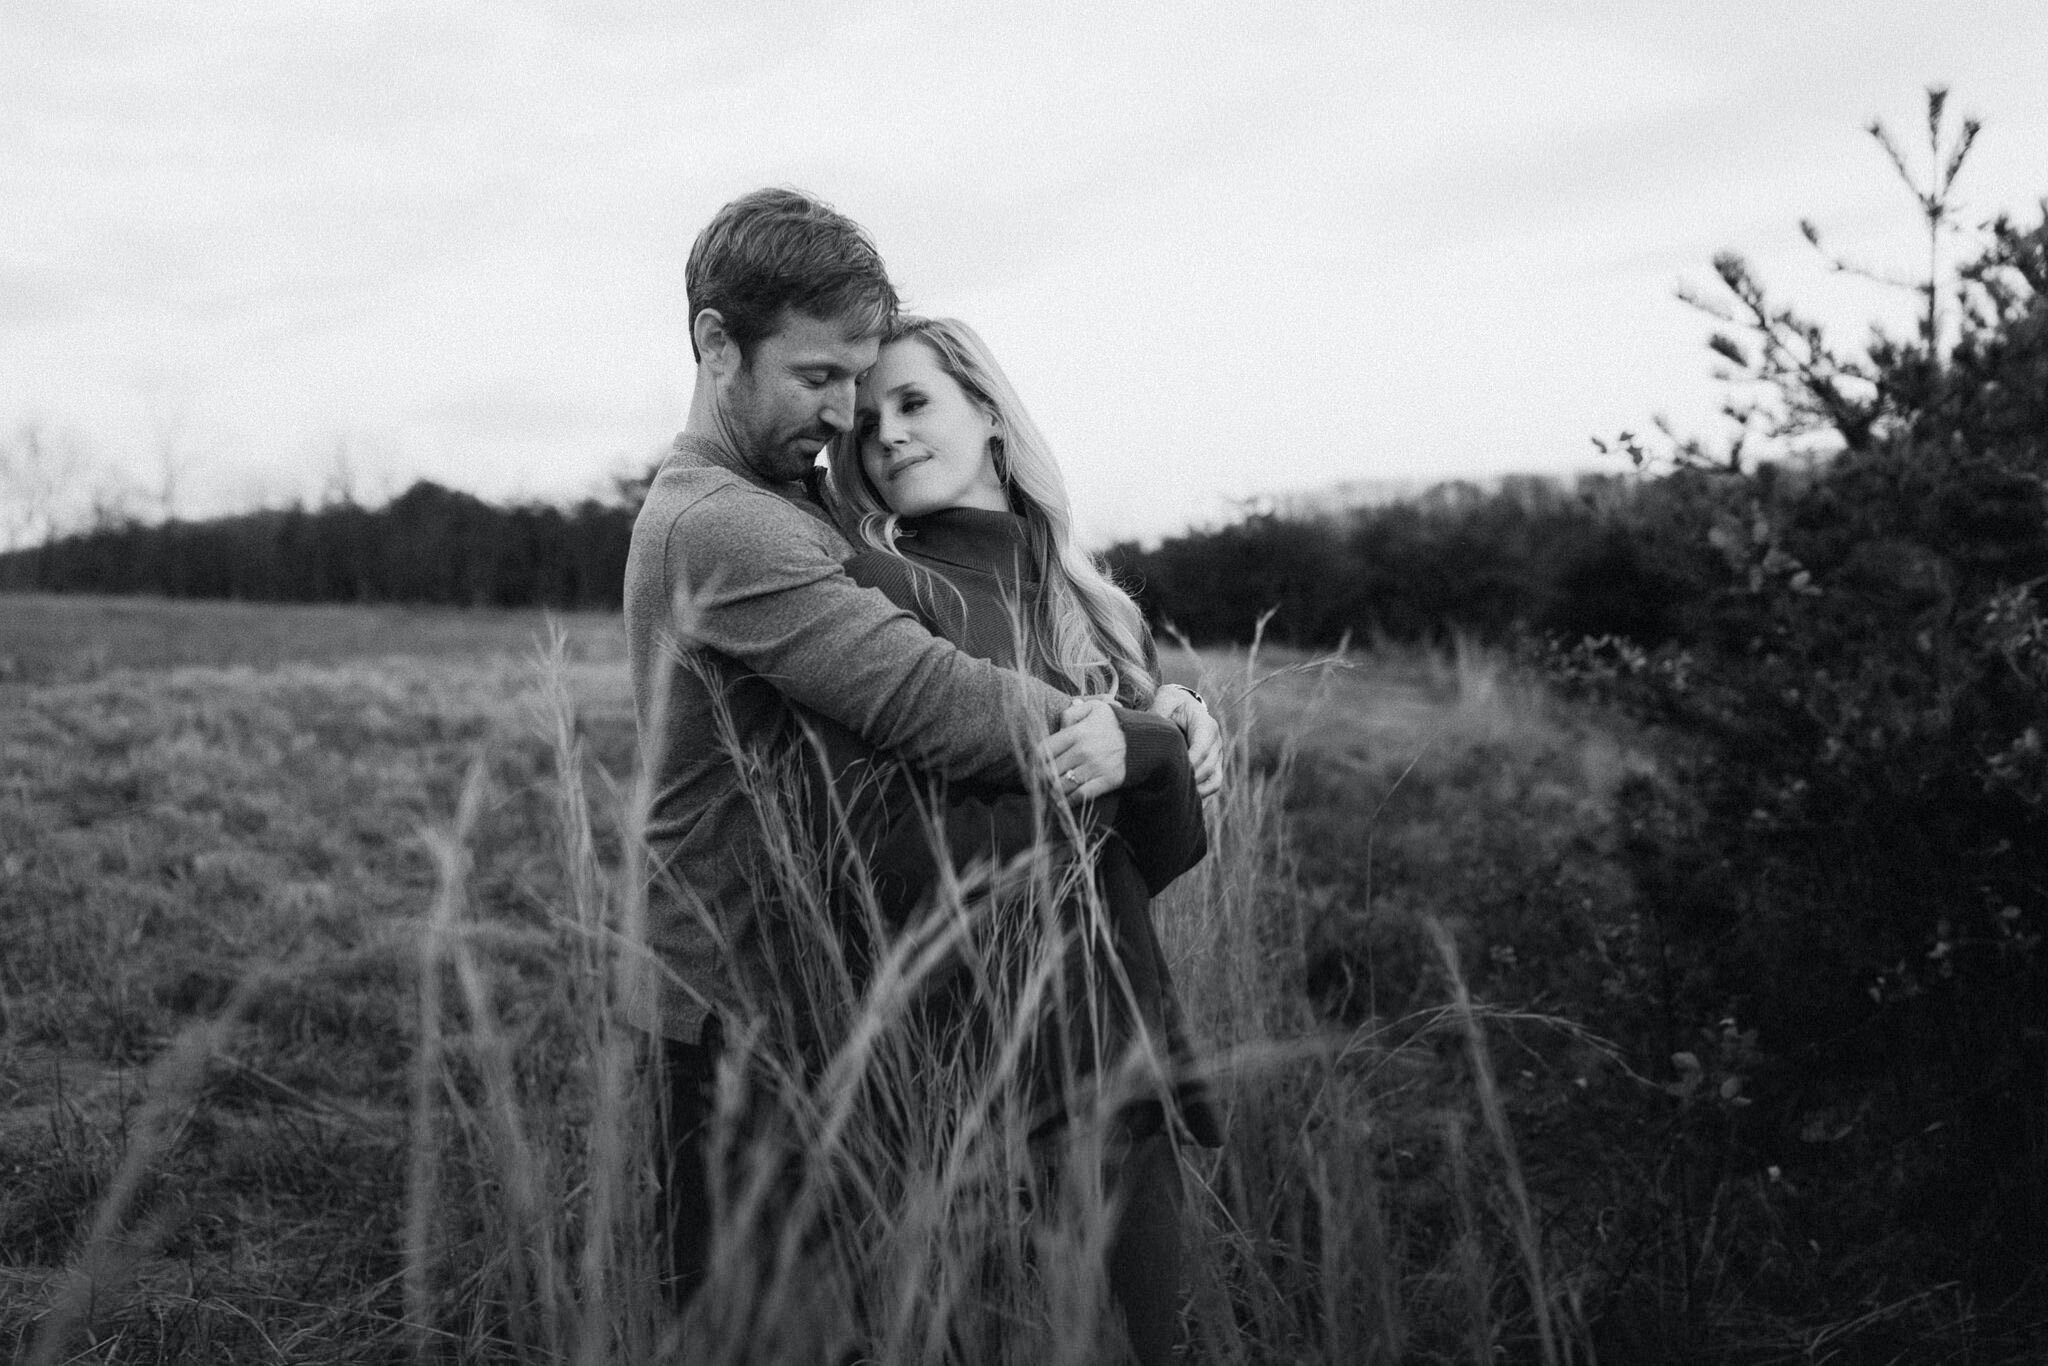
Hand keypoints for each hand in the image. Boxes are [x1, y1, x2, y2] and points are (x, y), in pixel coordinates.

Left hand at [1040, 698, 1126, 802]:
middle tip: (1037, 782)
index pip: (1044, 750)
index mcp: (1077, 732)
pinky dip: (1068, 801)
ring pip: (1062, 784)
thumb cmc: (1117, 723)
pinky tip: (1062, 802)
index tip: (1031, 766)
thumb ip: (1073, 713)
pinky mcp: (1107, 781)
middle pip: (1050, 770)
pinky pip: (1081, 795)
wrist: (1147, 740)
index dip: (1034, 761)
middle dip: (1041, 778)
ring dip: (1053, 790)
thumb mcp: (1096, 708)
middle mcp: (1083, 750)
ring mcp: (1095, 767)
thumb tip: (1059, 724)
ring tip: (1049, 791)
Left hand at [1153, 684, 1223, 798]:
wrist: (1182, 705)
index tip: (1172, 773)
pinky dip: (1201, 798)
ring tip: (1177, 802)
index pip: (1203, 749)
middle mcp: (1216, 742)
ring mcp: (1217, 756)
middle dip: (1191, 780)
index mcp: (1206, 726)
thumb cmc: (1171, 703)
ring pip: (1215, 781)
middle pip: (1209, 768)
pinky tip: (1184, 807)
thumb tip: (1152, 731)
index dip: (1190, 763)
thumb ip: (1158, 712)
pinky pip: (1212, 786)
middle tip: (1168, 791)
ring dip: (1199, 793)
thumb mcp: (1165, 700)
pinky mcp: (1213, 767)